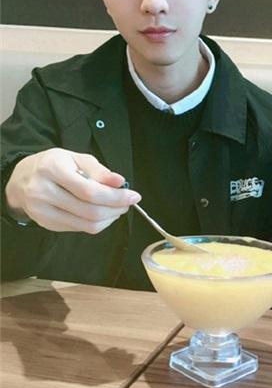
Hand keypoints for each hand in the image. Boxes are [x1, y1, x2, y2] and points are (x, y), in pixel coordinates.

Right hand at [5, 148, 140, 233]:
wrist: (22, 179)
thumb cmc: (53, 165)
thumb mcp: (75, 158)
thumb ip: (99, 170)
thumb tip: (120, 182)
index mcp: (52, 170)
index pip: (89, 191)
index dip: (115, 197)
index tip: (133, 196)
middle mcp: (43, 192)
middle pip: (89, 211)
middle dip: (116, 209)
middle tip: (128, 202)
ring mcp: (43, 211)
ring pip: (86, 224)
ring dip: (110, 218)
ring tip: (118, 208)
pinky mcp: (46, 224)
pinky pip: (79, 228)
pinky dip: (97, 223)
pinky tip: (102, 213)